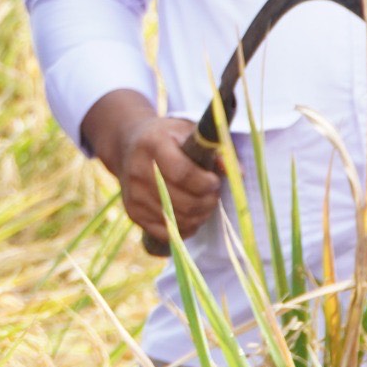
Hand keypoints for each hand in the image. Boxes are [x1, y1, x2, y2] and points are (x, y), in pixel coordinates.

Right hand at [83, 90, 225, 243]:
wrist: (127, 146)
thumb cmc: (167, 138)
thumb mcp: (189, 133)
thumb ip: (216, 151)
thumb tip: (239, 173)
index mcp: (153, 144)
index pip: (183, 173)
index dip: (206, 183)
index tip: (215, 181)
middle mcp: (138, 170)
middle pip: (183, 202)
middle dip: (207, 201)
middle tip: (213, 193)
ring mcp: (133, 194)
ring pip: (178, 220)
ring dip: (200, 216)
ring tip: (203, 202)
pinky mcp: (133, 213)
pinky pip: (167, 233)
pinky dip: (185, 228)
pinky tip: (190, 214)